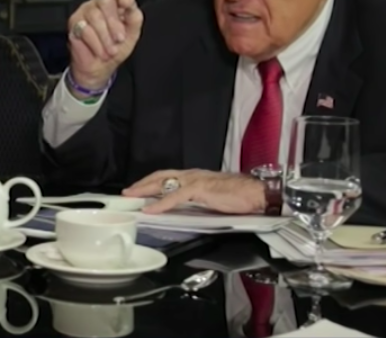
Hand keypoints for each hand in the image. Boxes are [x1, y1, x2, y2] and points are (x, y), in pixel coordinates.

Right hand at [67, 0, 143, 91]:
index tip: (127, 4)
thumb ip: (134, 20)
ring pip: (95, 17)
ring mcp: (85, 11)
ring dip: (105, 38)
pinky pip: (85, 29)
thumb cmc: (114, 49)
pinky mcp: (74, 23)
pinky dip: (95, 43)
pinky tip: (99, 51)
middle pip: (106, 3)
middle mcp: (99, 4)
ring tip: (110, 50)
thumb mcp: (131, 36)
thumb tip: (132, 10)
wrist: (99, 68)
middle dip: (114, 25)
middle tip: (119, 39)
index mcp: (116, 5)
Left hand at [122, 169, 266, 214]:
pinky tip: (150, 209)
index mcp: (196, 176)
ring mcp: (196, 180)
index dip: (151, 182)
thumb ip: (198, 199)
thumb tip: (185, 207)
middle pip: (161, 176)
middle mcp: (193, 175)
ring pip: (164, 183)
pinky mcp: (200, 189)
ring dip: (146, 190)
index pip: (168, 176)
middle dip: (142, 184)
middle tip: (127, 193)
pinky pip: (175, 196)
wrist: (257, 194)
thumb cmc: (240, 196)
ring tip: (132, 198)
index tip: (138, 189)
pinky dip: (160, 204)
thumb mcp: (212, 197)